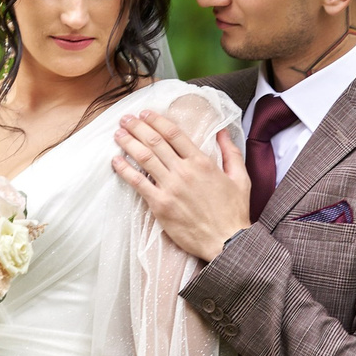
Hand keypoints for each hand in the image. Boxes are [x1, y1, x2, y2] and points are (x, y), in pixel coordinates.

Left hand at [111, 110, 250, 261]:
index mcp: (202, 162)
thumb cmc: (234, 212)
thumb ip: (230, 152)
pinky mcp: (160, 205)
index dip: (157, 120)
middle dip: (137, 127)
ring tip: (118, 134)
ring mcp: (170, 188)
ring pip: (144, 158)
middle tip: (125, 119)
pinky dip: (124, 170)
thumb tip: (222, 131)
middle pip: (155, 142)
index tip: (146, 113)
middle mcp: (184, 172)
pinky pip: (137, 183)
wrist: (227, 242)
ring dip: (128, 143)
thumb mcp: (240, 178)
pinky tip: (115, 161)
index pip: (174, 134)